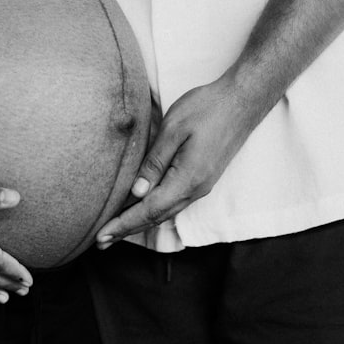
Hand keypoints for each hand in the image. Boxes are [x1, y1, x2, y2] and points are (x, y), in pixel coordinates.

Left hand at [96, 75, 252, 244]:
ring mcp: (201, 186)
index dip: (123, 224)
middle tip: (101, 242)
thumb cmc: (207, 109)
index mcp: (187, 179)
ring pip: (165, 212)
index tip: (102, 236)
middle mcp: (195, 189)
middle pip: (156, 217)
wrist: (242, 102)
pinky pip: (174, 203)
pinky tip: (142, 210)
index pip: (149, 210)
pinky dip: (154, 211)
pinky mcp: (202, 179)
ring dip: (140, 223)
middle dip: (127, 229)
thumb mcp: (174, 129)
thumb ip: (154, 162)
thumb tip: (137, 193)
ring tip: (116, 230)